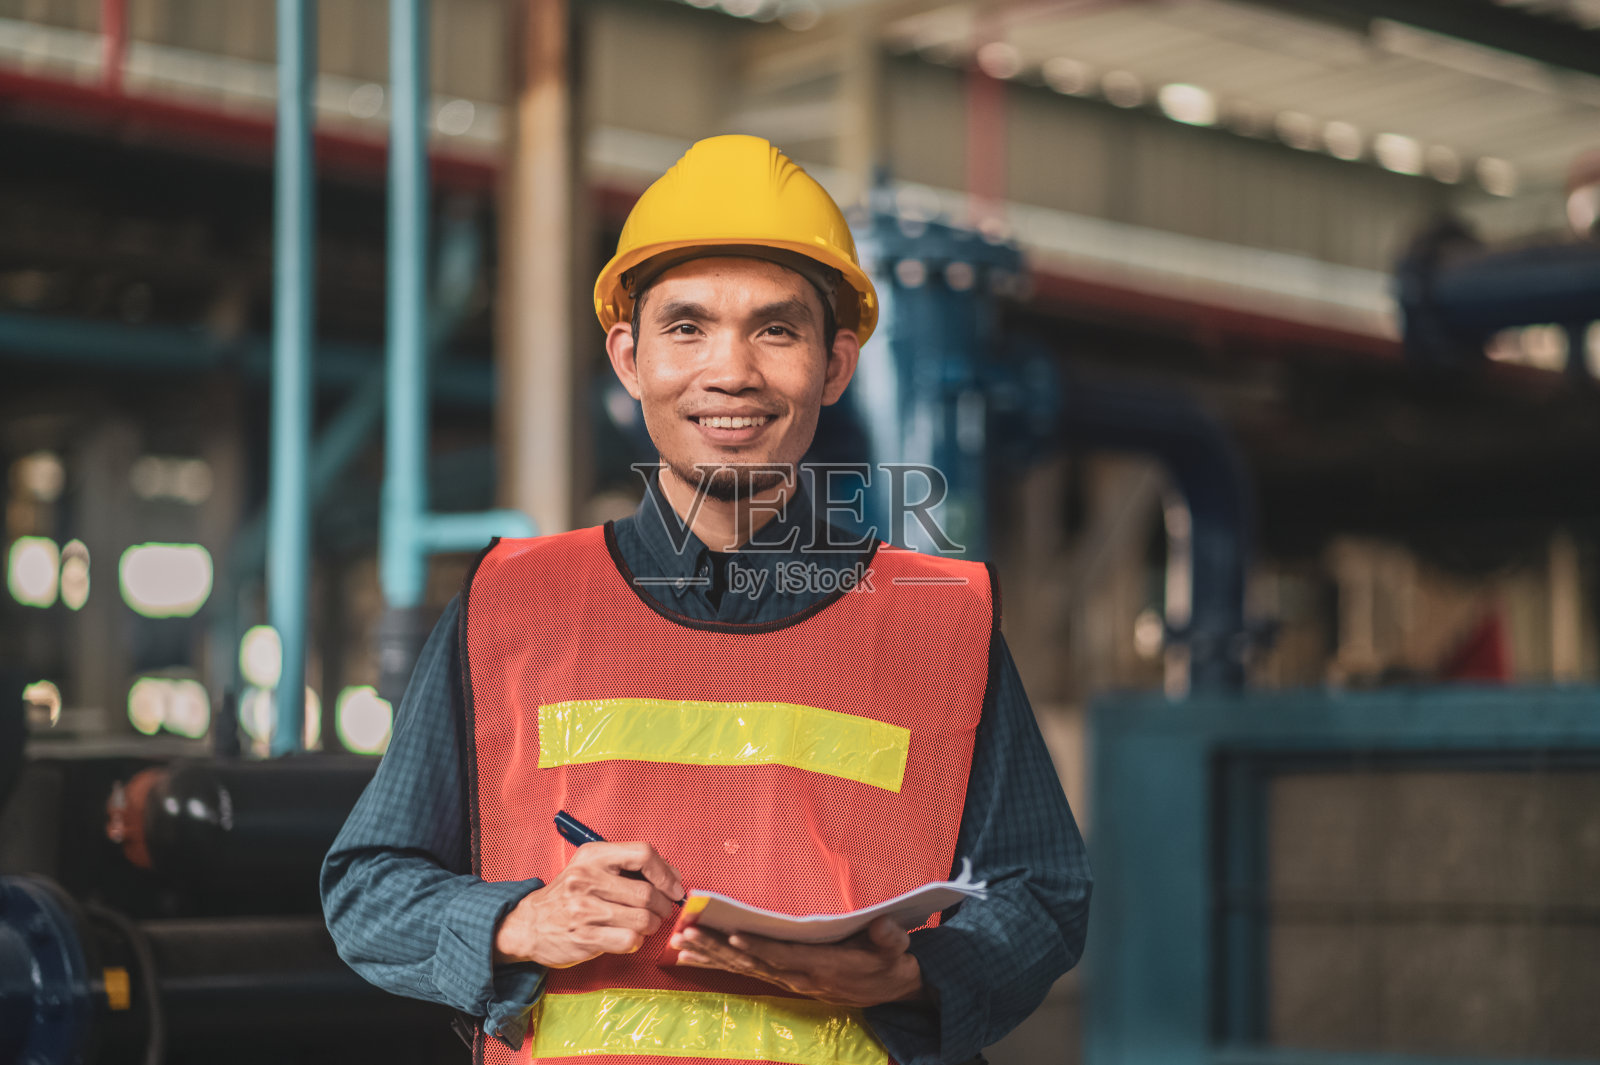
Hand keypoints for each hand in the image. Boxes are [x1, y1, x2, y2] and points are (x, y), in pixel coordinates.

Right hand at [494, 842, 682, 967]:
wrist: (529, 923)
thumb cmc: (569, 894)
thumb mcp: (592, 867)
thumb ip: (628, 866)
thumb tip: (673, 877)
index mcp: (593, 855)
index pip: (643, 854)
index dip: (666, 872)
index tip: (673, 887)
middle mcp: (587, 879)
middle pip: (647, 892)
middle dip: (663, 905)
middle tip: (660, 910)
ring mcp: (584, 910)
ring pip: (642, 919)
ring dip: (651, 924)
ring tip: (643, 923)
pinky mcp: (585, 937)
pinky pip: (629, 940)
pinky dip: (636, 941)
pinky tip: (628, 936)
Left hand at [670, 917, 927, 1007]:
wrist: (891, 990)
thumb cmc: (889, 963)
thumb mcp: (897, 949)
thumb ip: (890, 938)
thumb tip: (880, 924)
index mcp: (822, 967)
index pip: (784, 957)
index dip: (759, 949)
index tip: (733, 937)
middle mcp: (800, 977)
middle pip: (752, 963)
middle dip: (717, 950)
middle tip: (686, 936)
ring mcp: (790, 980)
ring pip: (743, 968)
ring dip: (710, 956)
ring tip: (680, 943)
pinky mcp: (786, 978)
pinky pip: (747, 971)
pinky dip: (720, 962)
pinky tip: (695, 955)